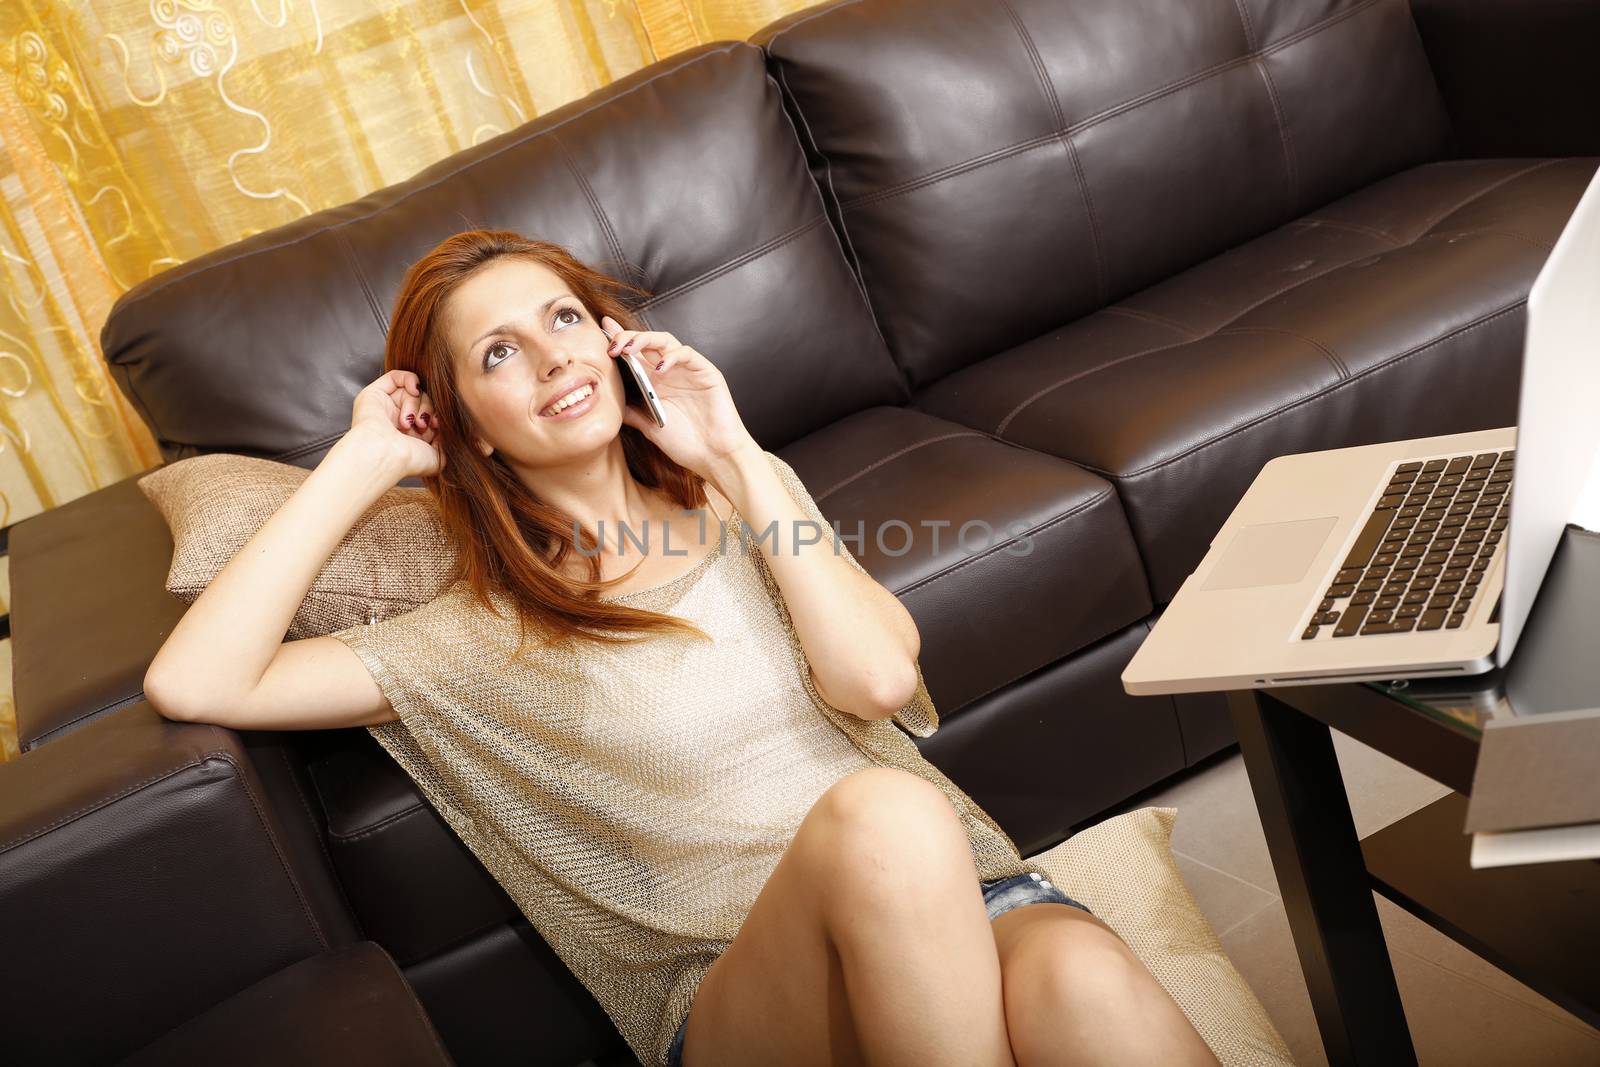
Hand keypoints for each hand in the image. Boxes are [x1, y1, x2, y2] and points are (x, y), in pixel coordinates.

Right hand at [346, 369, 443, 479]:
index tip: (437, 426)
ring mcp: (385, 406)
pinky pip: (396, 376)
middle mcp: (397, 419)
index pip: (430, 414)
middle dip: (427, 410)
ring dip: (416, 403)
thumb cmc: (409, 460)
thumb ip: (447, 443)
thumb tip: (449, 429)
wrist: (386, 455)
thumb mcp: (438, 457)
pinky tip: (414, 390)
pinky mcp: (374, 394)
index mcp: (410, 434)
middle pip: (423, 400)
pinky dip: (410, 379)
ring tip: (410, 421)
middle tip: (422, 424)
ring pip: (412, 391)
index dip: (436, 416)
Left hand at [600, 315, 756, 480]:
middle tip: (612, 345)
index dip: (619, 338)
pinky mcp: (706, 372)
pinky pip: (686, 354)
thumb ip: (631, 412)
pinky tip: (659, 367)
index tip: (602, 329)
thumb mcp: (649, 428)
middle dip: (627, 337)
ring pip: (665, 341)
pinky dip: (671, 356)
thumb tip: (607, 402)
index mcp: (655, 382)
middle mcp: (670, 372)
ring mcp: (688, 370)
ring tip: (629, 349)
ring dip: (645, 340)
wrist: (714, 457)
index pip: (635, 354)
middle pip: (647, 341)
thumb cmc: (686, 444)